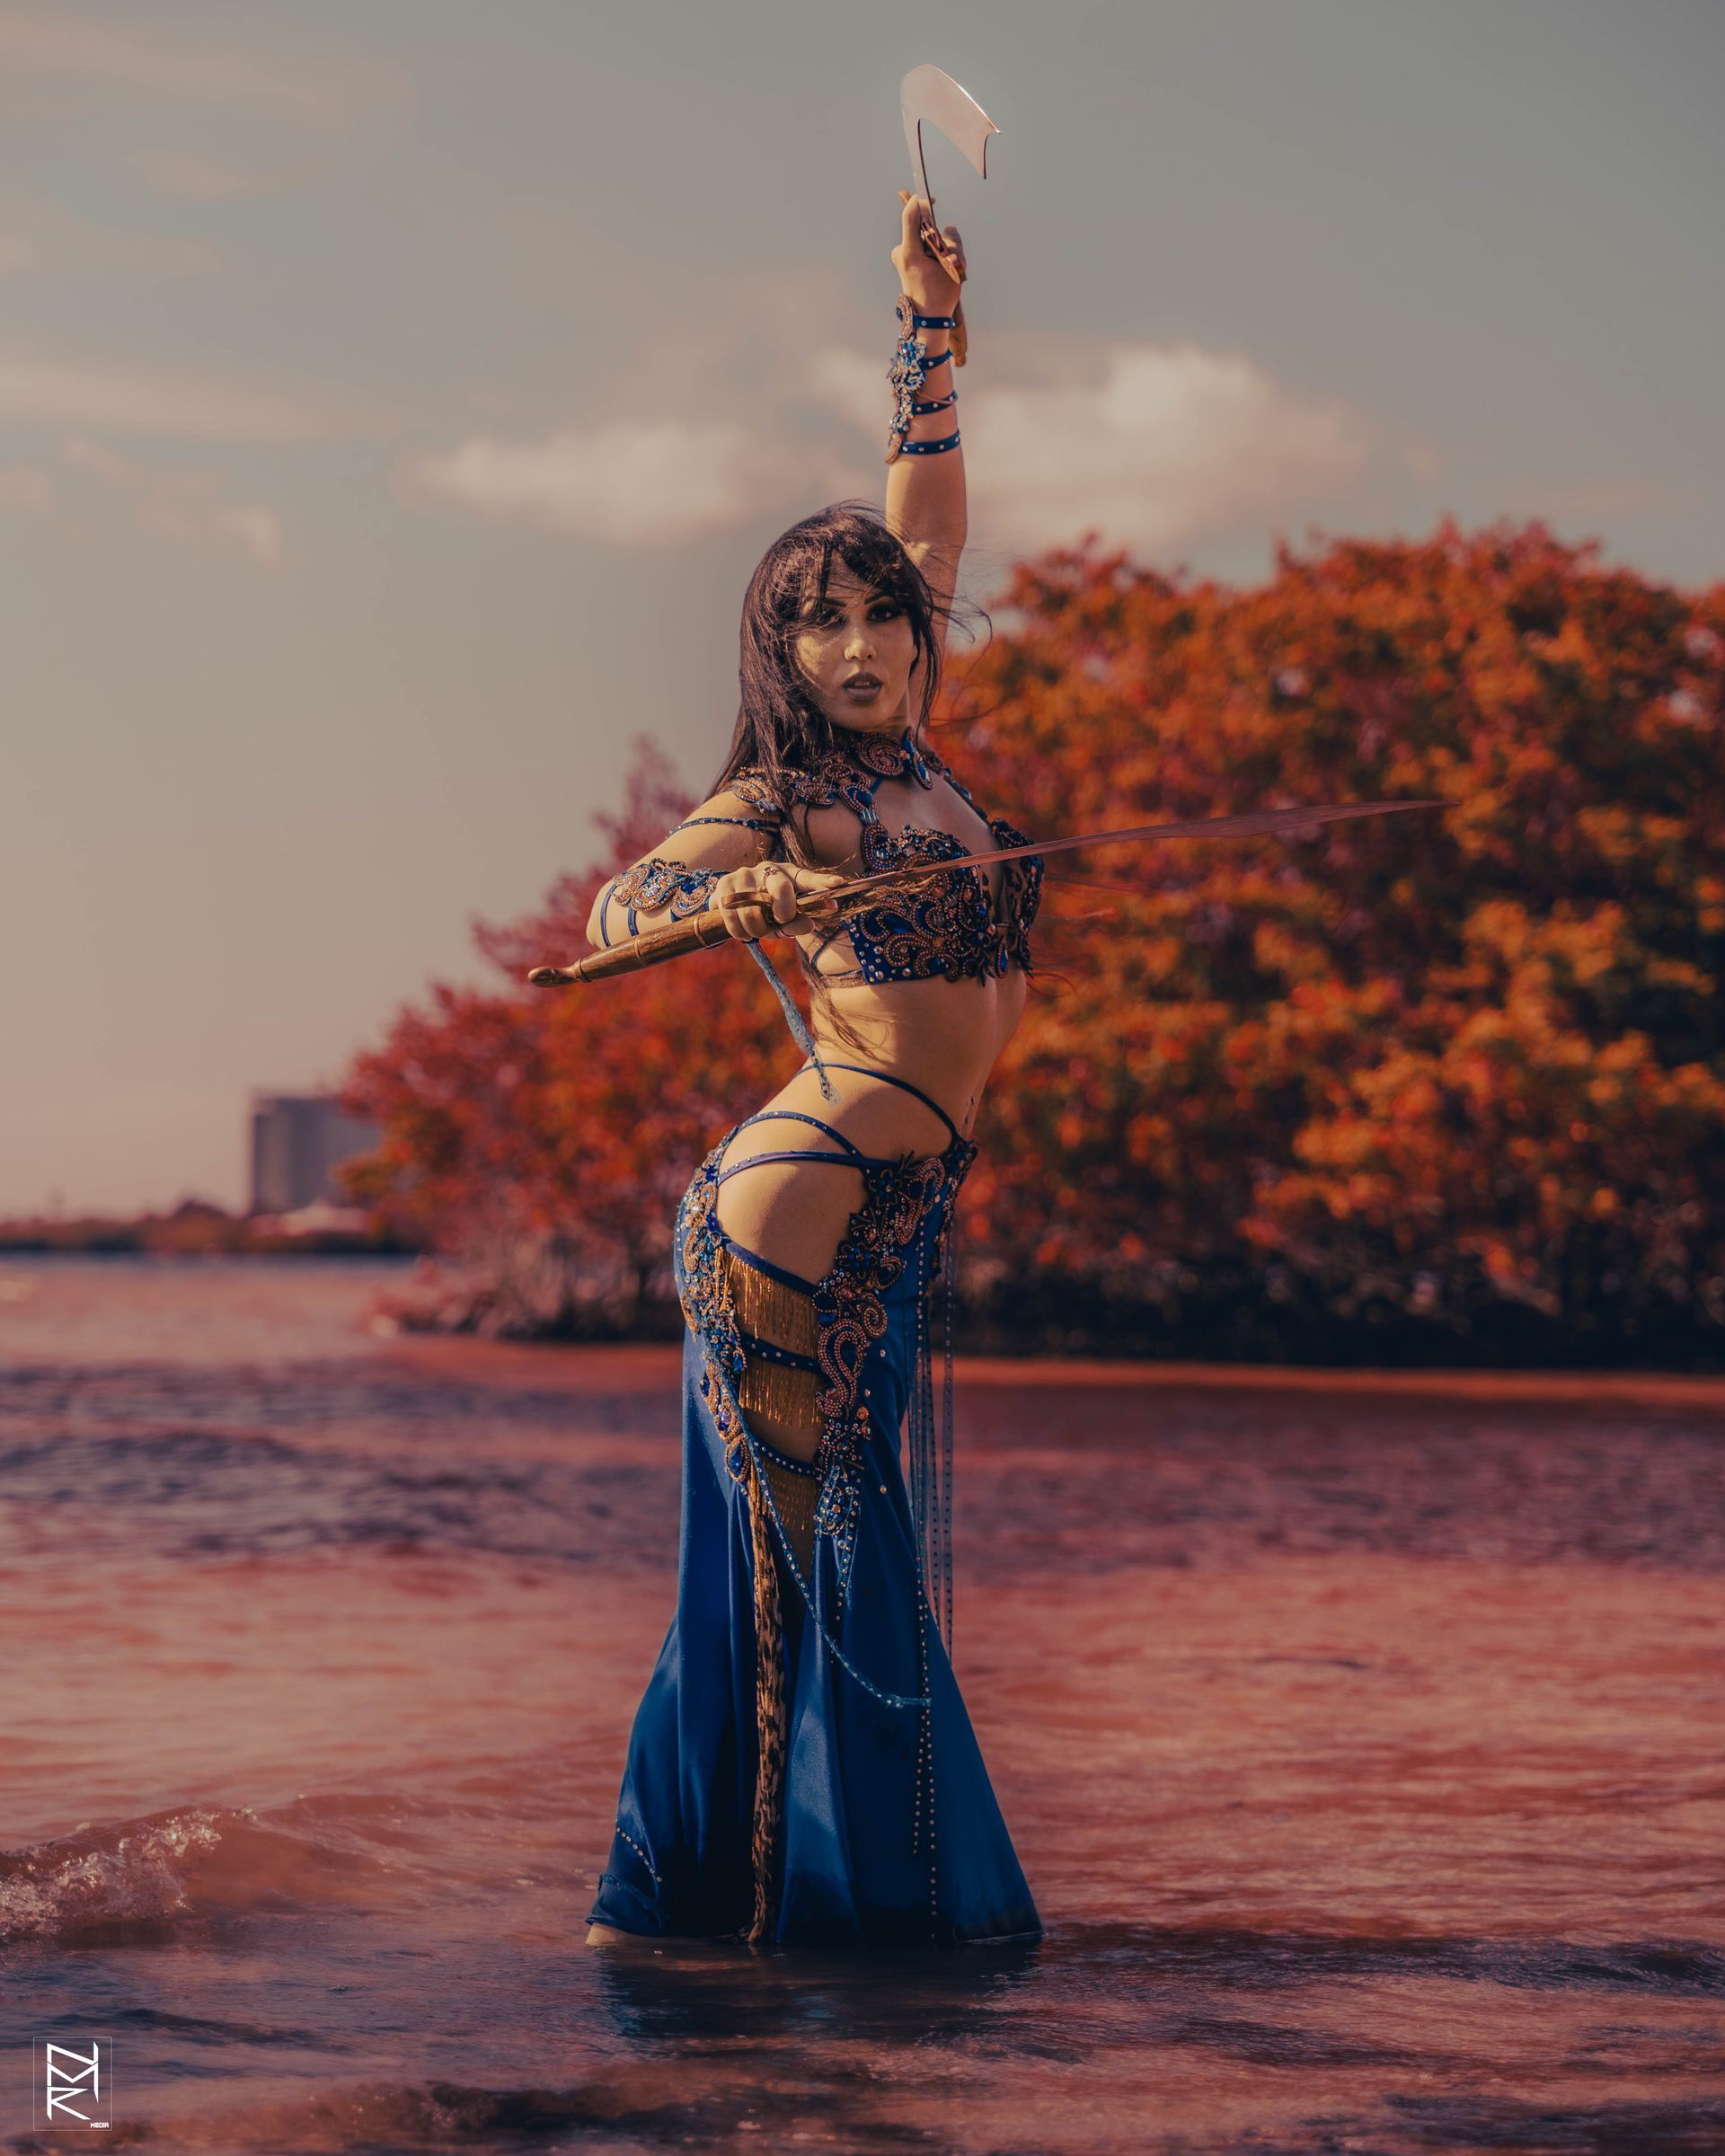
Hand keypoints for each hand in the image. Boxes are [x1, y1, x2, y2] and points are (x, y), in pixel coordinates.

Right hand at [713, 863, 847, 941]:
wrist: (730, 905)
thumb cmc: (765, 911)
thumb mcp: (784, 919)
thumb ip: (797, 923)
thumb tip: (809, 925)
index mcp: (788, 875)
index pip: (808, 878)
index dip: (823, 881)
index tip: (839, 884)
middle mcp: (767, 869)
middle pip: (781, 888)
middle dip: (784, 911)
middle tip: (780, 920)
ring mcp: (744, 875)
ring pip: (754, 911)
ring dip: (758, 929)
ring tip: (758, 929)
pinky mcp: (723, 886)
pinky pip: (733, 918)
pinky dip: (740, 932)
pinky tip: (743, 931)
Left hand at [892, 190, 963, 318]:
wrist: (927, 319)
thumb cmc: (939, 295)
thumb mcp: (953, 268)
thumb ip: (953, 242)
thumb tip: (949, 227)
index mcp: (910, 252)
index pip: (910, 215)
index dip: (920, 202)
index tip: (932, 198)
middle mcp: (901, 252)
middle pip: (924, 229)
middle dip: (941, 238)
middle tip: (949, 258)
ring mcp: (901, 257)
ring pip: (925, 239)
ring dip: (940, 248)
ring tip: (947, 268)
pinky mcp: (905, 261)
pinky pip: (922, 247)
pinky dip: (935, 254)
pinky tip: (942, 269)